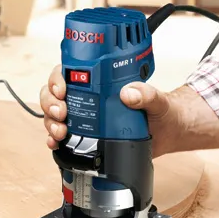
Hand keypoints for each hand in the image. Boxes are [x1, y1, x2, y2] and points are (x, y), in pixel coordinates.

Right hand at [39, 65, 185, 157]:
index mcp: (99, 83)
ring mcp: (84, 119)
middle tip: (63, 113)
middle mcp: (87, 98)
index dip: (57, 79)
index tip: (62, 89)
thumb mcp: (158, 100)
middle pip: (54, 95)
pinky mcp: (85, 137)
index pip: (68, 73)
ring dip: (50, 123)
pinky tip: (55, 144)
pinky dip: (53, 140)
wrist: (168, 134)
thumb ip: (147, 93)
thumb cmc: (162, 111)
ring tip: (61, 132)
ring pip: (53, 116)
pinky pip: (62, 137)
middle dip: (51, 104)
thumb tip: (129, 93)